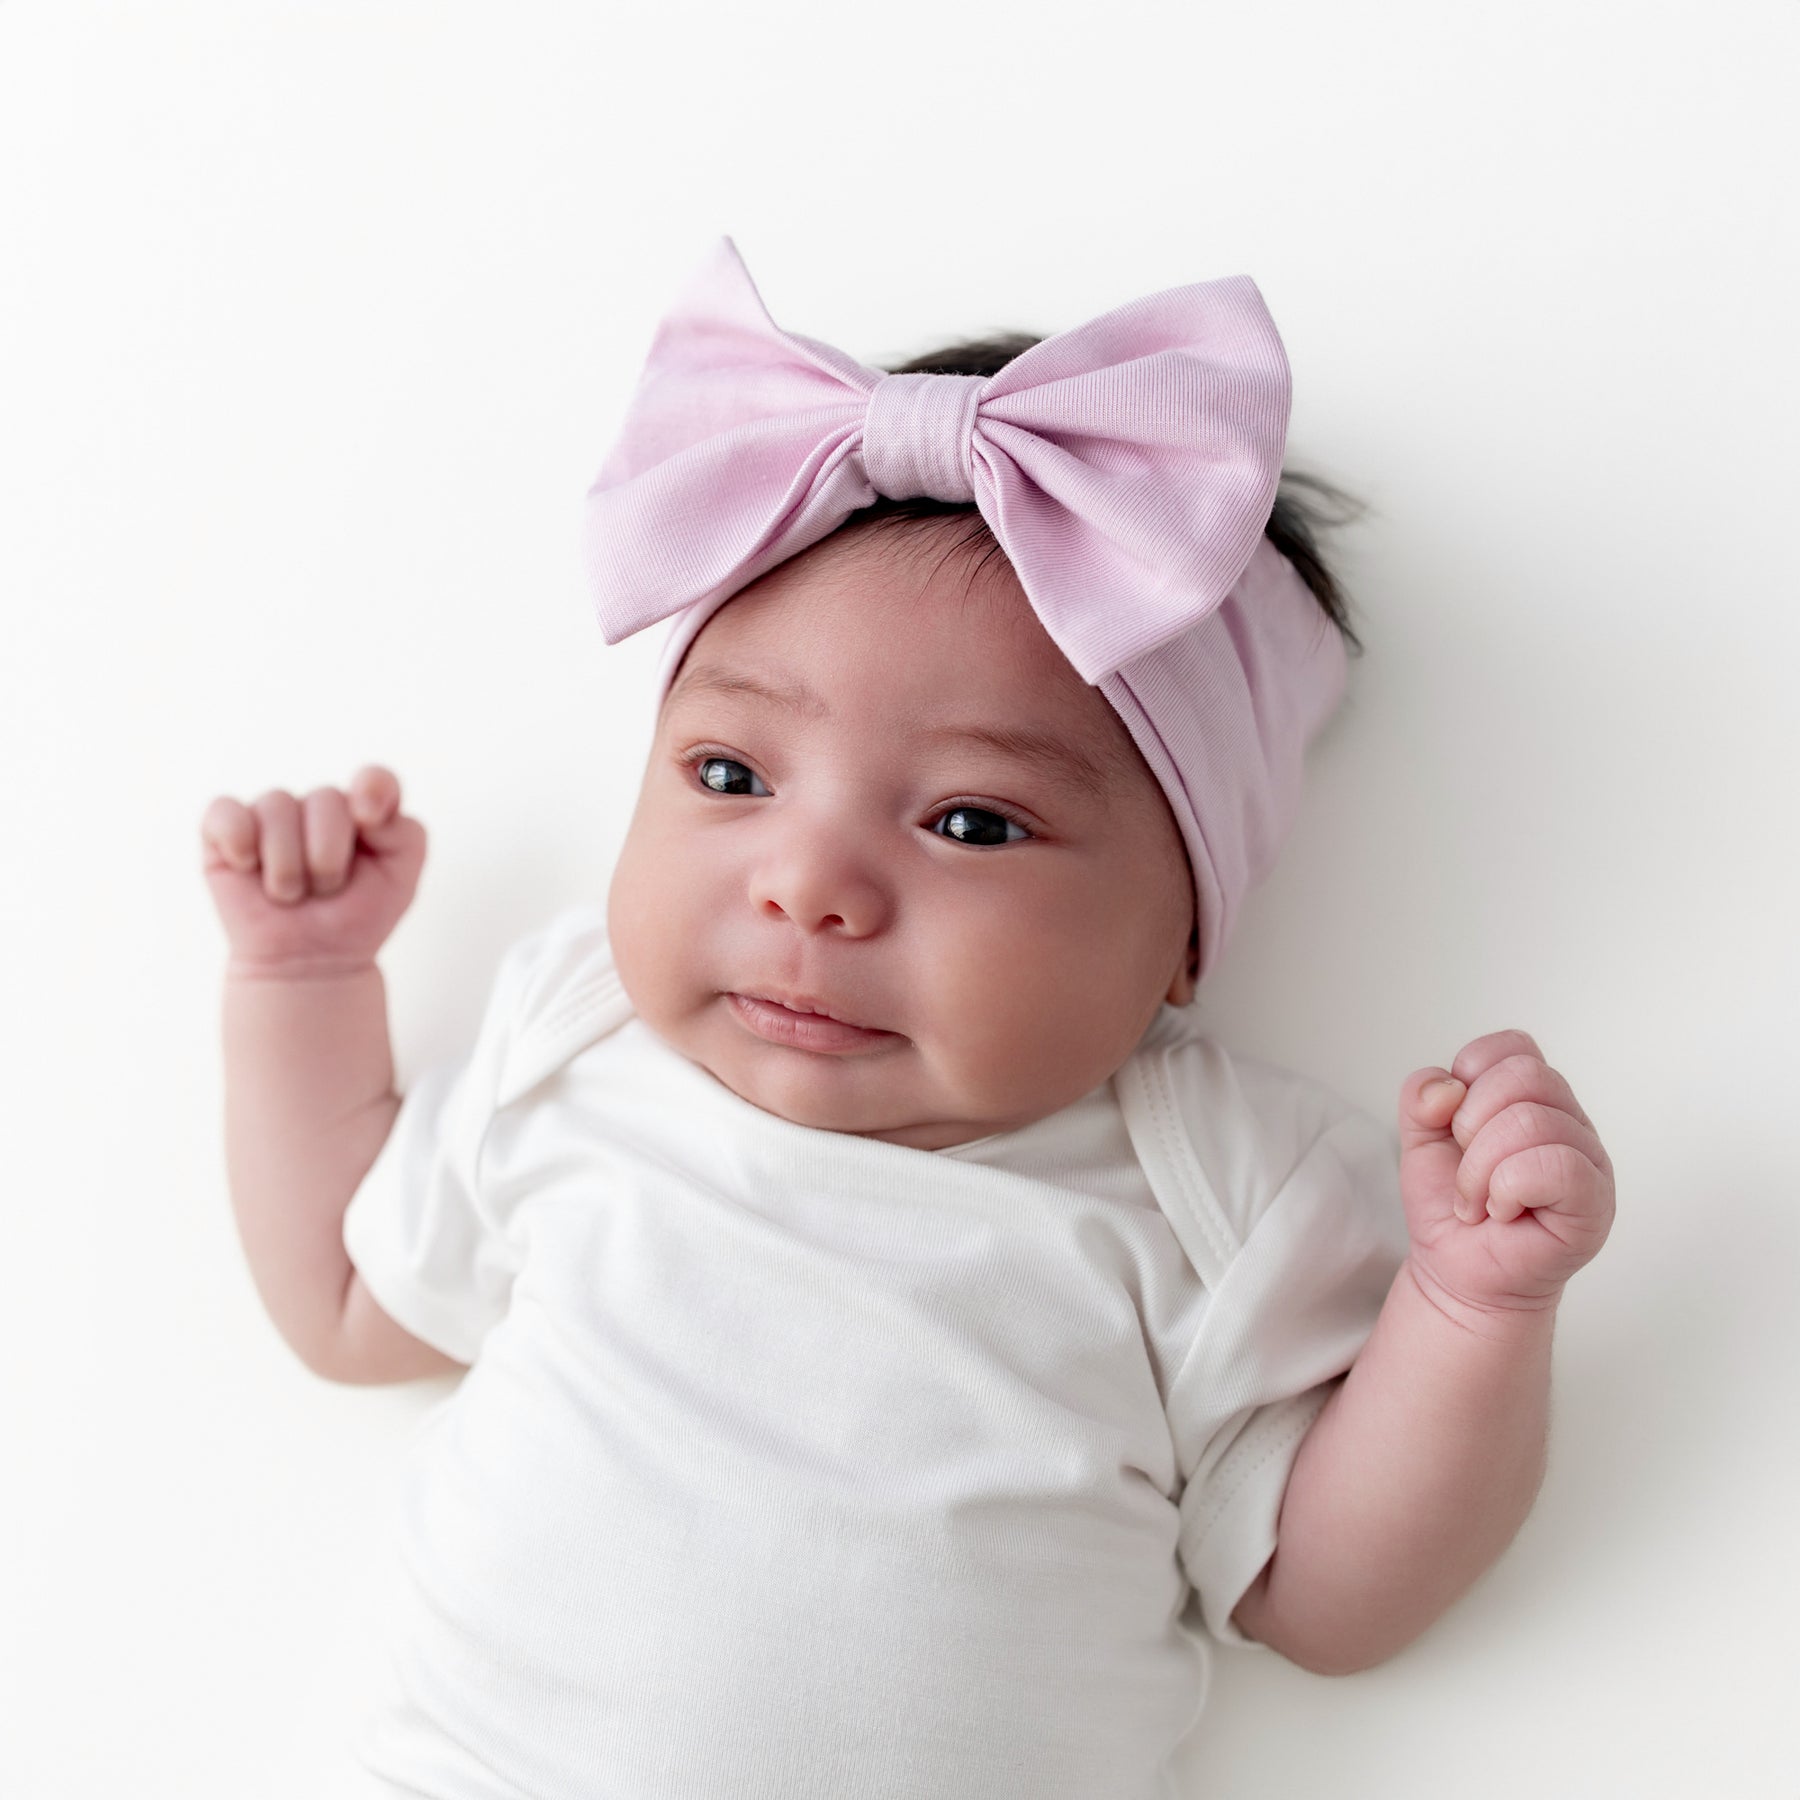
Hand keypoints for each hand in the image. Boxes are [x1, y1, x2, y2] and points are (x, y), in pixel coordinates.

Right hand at [200, 764, 426, 975]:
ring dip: (288, 867)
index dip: (372, 790)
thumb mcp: (401, 878)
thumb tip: (362, 804)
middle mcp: (317, 806)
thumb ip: (405, 832)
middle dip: (328, 859)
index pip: (374, 779)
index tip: (368, 821)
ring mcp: (271, 815)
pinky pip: (225, 811)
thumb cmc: (356, 916)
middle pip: (326, 799)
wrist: (311, 960)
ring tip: (292, 893)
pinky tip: (247, 866)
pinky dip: (238, 840)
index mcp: (363, 810)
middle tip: (326, 889)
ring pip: (277, 806)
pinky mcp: (225, 831)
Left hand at [1398, 1030, 1614, 1320]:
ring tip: (1478, 1200)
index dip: (1470, 1078)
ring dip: (1482, 1168)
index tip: (1455, 1126)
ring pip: (1533, 1120)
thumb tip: (1447, 1088)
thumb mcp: (1419, 1139)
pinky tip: (1502, 1211)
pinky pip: (1556, 1165)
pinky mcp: (1595, 1202)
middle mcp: (1569, 1120)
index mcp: (1534, 1097)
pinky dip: (1509, 1188)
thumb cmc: (1451, 1205)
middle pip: (1525, 1075)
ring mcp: (1589, 1159)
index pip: (1513, 1047)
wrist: (1458, 1274)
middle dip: (1472, 1124)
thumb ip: (1423, 1097)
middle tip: (1466, 1171)